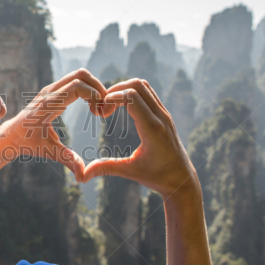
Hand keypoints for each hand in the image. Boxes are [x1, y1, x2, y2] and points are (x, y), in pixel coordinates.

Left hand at [0, 69, 113, 182]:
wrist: (12, 135)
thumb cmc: (28, 143)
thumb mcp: (48, 151)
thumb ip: (67, 160)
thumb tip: (83, 176)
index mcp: (49, 104)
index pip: (77, 86)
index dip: (94, 96)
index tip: (100, 113)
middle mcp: (50, 92)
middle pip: (81, 75)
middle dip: (98, 87)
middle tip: (104, 108)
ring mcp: (51, 89)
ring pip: (79, 75)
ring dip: (94, 87)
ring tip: (98, 108)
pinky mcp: (53, 90)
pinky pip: (75, 81)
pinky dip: (88, 88)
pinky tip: (91, 107)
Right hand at [82, 78, 198, 196]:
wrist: (182, 178)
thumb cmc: (157, 176)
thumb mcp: (130, 172)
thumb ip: (106, 168)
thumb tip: (82, 176)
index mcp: (152, 129)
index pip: (131, 97)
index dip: (111, 98)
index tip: (101, 113)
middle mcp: (160, 117)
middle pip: (137, 85)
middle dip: (115, 90)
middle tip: (103, 107)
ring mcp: (164, 114)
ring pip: (143, 86)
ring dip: (124, 89)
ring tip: (110, 105)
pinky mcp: (164, 114)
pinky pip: (148, 93)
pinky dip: (132, 93)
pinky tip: (122, 107)